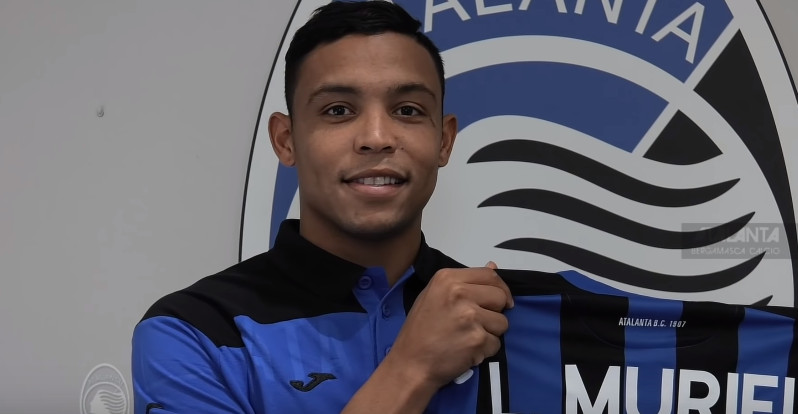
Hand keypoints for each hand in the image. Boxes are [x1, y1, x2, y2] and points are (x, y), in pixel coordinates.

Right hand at [385, 262, 513, 388]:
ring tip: (469, 337)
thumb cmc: (420, 330)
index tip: (501, 301)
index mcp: (448, 278)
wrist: (410, 363)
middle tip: (478, 323)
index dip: (500, 289)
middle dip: (495, 312)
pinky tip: (467, 351)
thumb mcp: (434, 295)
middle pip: (500, 297)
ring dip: (491, 333)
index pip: (490, 276)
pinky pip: (496, 344)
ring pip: (502, 322)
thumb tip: (493, 266)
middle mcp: (460, 293)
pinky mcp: (477, 339)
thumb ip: (464, 282)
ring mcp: (470, 316)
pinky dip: (485, 350)